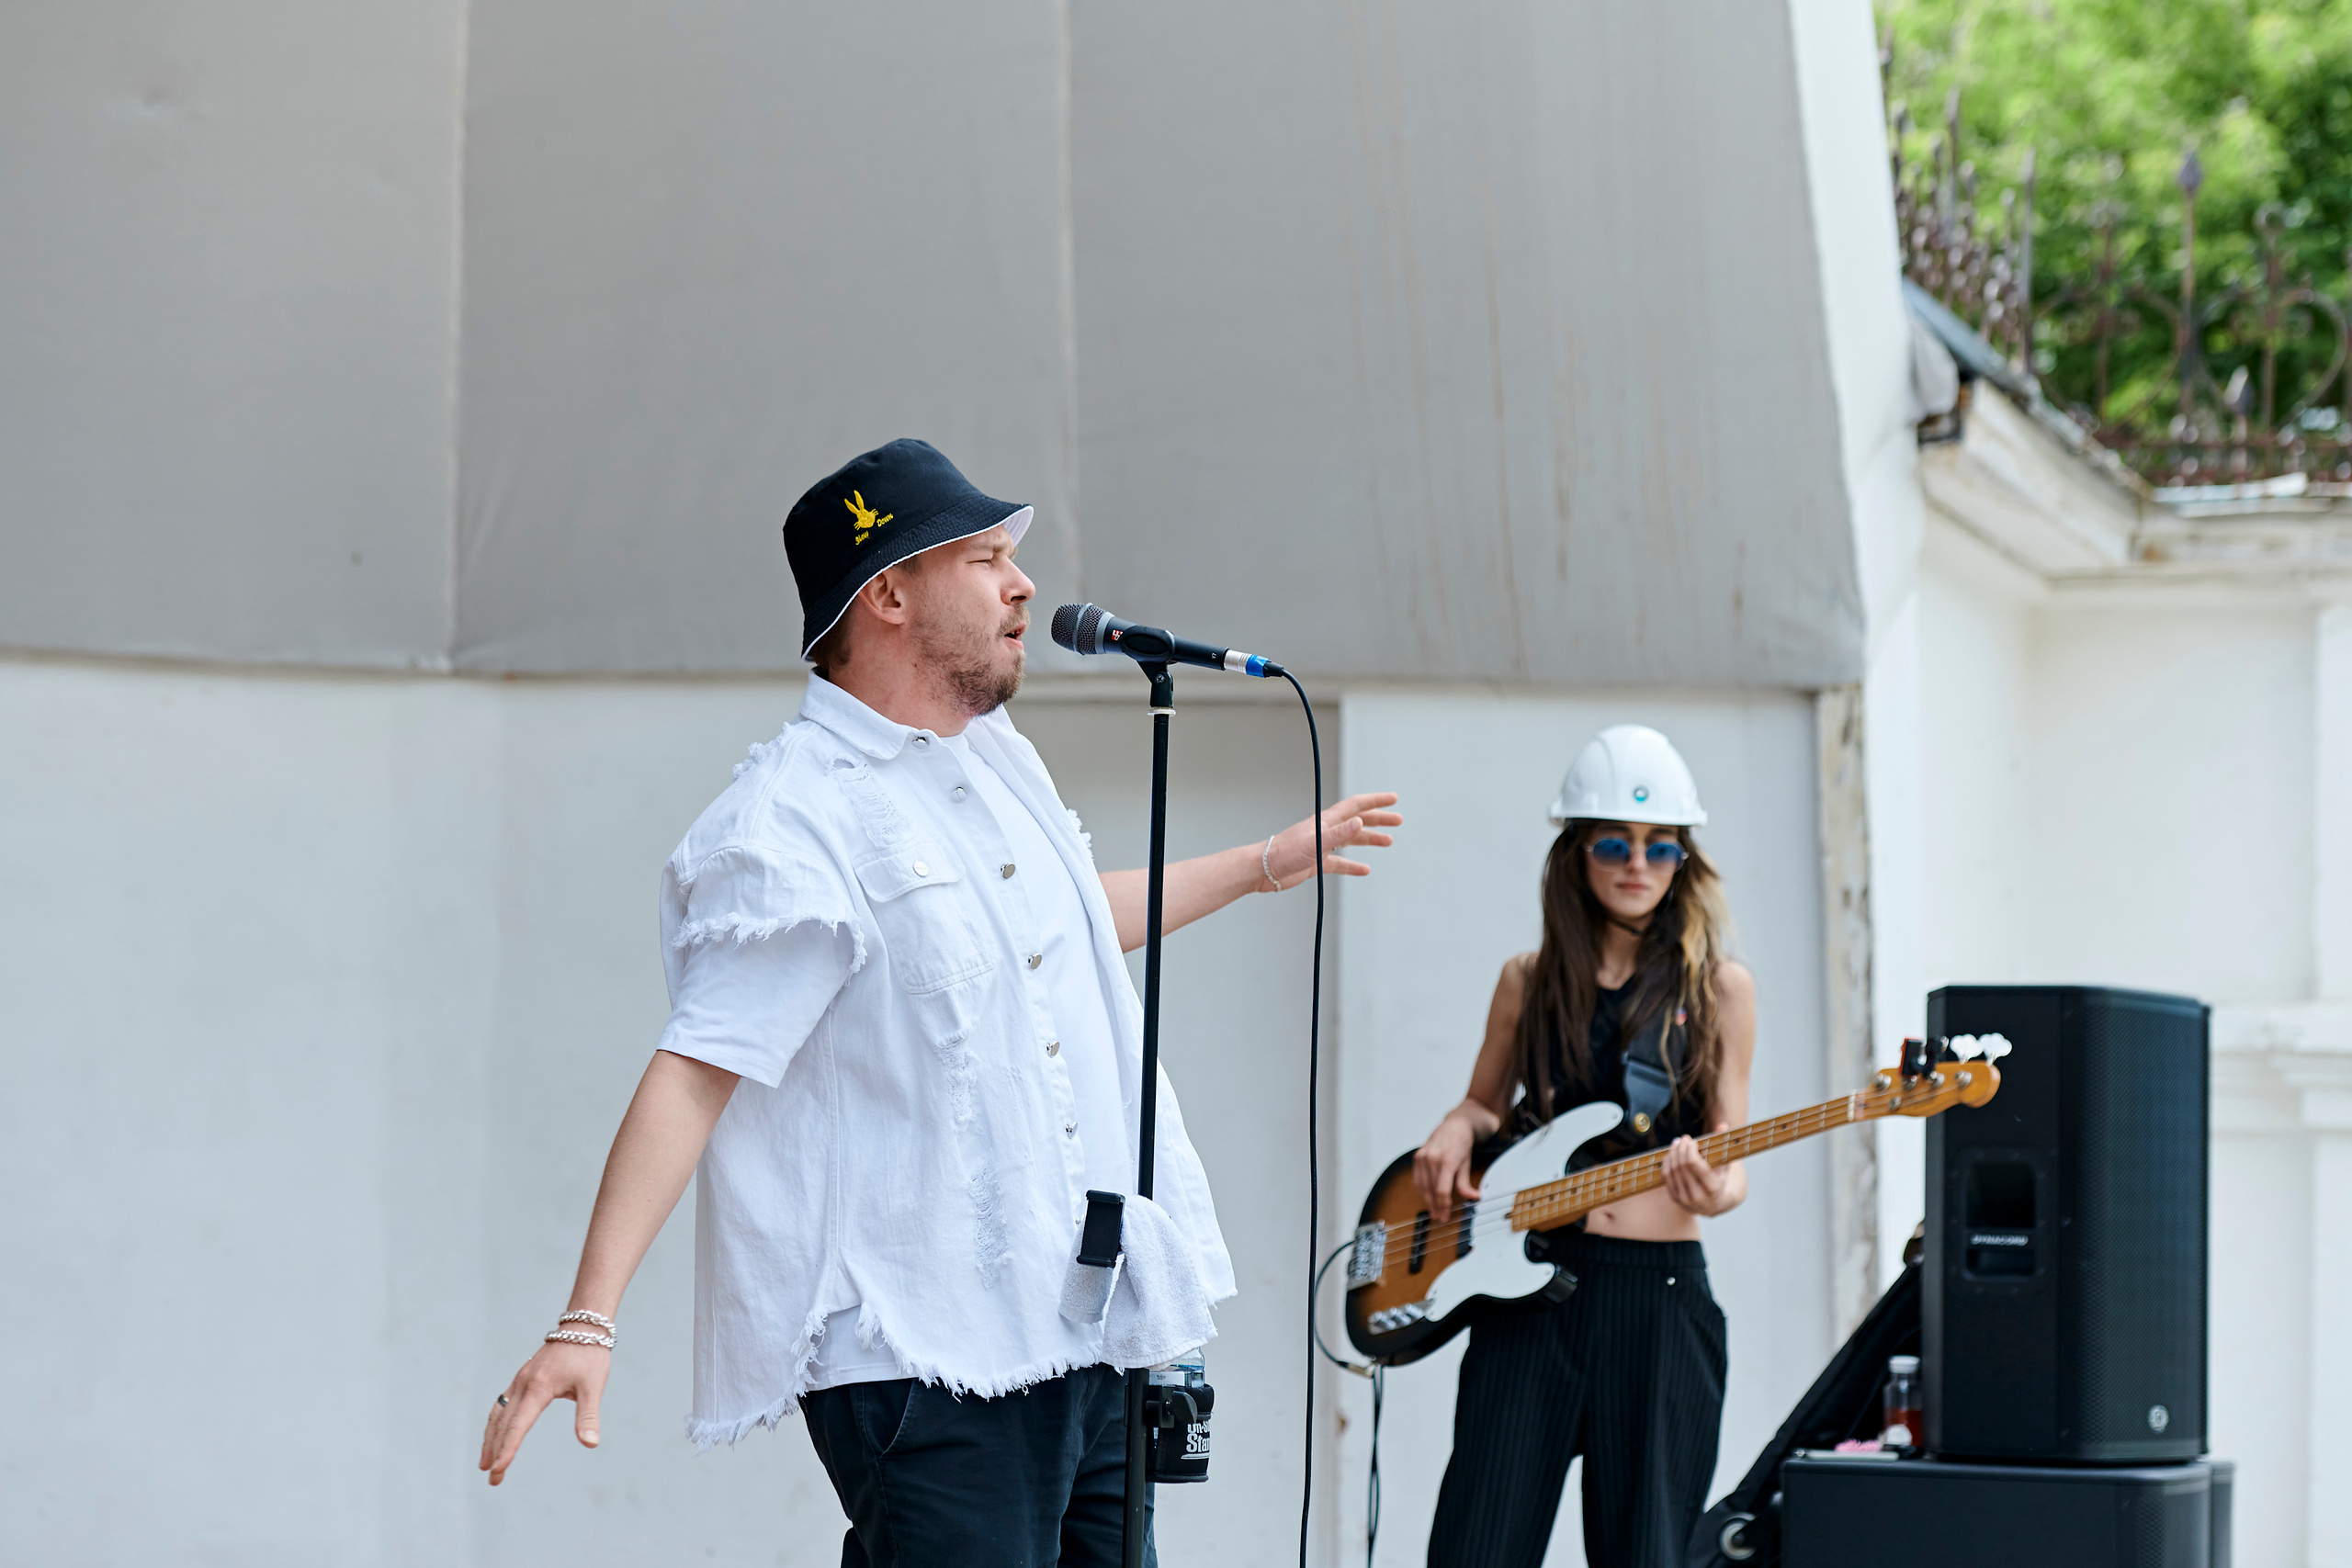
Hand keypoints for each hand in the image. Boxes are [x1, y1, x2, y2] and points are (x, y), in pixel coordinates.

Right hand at [480, 1337, 609, 1485]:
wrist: (582, 1328)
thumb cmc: (590, 1357)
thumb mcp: (594, 1386)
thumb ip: (588, 1416)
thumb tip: (591, 1444)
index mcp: (539, 1388)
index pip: (519, 1426)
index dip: (508, 1449)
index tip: (498, 1470)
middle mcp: (523, 1385)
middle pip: (503, 1424)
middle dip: (496, 1452)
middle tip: (493, 1479)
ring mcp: (519, 1381)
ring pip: (497, 1414)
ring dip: (490, 1439)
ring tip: (484, 1464)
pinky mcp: (521, 1378)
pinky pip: (501, 1404)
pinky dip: (494, 1423)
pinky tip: (494, 1435)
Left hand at [1261, 792, 1401, 889]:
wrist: (1263, 869)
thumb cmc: (1284, 853)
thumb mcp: (1315, 842)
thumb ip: (1338, 833)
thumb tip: (1360, 822)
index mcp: (1326, 821)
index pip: (1356, 806)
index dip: (1375, 801)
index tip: (1393, 799)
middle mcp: (1326, 831)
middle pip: (1358, 821)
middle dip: (1378, 819)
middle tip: (1398, 821)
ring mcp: (1321, 846)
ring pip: (1351, 840)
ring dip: (1370, 840)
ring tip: (1388, 842)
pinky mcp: (1316, 863)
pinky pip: (1339, 863)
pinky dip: (1353, 865)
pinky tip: (1365, 870)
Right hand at [1413, 1110, 1484, 1223]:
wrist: (1455, 1125)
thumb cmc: (1462, 1143)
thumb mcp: (1467, 1164)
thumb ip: (1466, 1183)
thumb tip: (1473, 1198)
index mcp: (1446, 1160)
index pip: (1442, 1190)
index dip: (1443, 1205)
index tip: (1446, 1215)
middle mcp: (1431, 1158)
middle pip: (1431, 1189)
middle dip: (1435, 1206)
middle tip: (1440, 1217)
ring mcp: (1422, 1156)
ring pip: (1422, 1185)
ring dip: (1427, 1200)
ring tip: (1433, 1210)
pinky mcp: (1417, 1156)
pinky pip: (1417, 1178)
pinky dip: (1422, 1189)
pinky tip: (1427, 1197)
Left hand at [1661, 1124, 1731, 1216]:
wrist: (1717, 1203)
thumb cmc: (1722, 1178)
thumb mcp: (1725, 1163)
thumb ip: (1723, 1144)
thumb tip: (1722, 1124)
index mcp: (1713, 1188)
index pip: (1695, 1164)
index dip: (1690, 1150)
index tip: (1692, 1141)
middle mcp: (1698, 1196)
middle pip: (1682, 1166)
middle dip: (1681, 1149)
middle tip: (1683, 1138)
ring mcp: (1685, 1200)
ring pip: (1672, 1171)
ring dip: (1673, 1153)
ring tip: (1677, 1143)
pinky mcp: (1676, 1199)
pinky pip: (1666, 1177)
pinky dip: (1667, 1163)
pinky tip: (1671, 1154)